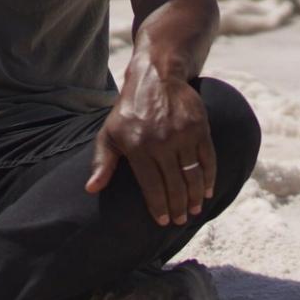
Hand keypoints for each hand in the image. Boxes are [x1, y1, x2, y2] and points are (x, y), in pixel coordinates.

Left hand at [85, 70, 214, 225]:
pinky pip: (207, 159)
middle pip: (174, 185)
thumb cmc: (129, 110)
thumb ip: (101, 162)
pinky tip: (207, 190)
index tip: (163, 221)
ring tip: (194, 210)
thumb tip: (90, 189)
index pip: (151, 187)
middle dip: (179, 207)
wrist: (156, 77)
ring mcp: (182, 134)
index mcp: (137, 147)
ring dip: (195, 197)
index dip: (159, 207)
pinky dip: (209, 177)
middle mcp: (161, 142)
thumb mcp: (109, 133)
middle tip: (181, 220)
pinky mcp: (200, 127)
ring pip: (192, 175)